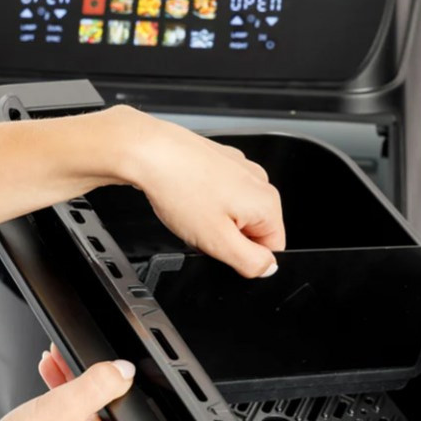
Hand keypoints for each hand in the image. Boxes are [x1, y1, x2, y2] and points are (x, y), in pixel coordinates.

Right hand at [0, 358, 134, 420]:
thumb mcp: (63, 407)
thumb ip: (100, 384)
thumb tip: (124, 371)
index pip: (116, 401)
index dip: (99, 373)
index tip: (78, 357)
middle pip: (99, 408)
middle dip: (78, 378)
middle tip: (59, 357)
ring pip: (81, 417)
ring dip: (65, 389)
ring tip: (50, 367)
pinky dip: (56, 411)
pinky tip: (43, 396)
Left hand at [109, 107, 285, 277]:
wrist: (148, 152)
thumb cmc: (179, 188)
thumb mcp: (218, 241)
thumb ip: (251, 262)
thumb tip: (269, 269)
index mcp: (266, 203)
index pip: (272, 250)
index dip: (244, 258)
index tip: (220, 248)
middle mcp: (258, 181)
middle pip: (252, 230)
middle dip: (227, 238)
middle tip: (200, 231)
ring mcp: (239, 168)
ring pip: (234, 212)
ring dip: (213, 221)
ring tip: (190, 213)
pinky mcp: (220, 161)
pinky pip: (219, 194)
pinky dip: (203, 201)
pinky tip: (185, 198)